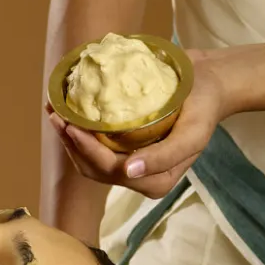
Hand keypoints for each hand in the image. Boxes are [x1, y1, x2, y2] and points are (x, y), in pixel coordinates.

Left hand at [47, 48, 229, 201]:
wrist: (210, 84)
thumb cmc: (203, 107)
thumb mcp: (193, 132)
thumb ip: (166, 156)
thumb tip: (129, 172)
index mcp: (156, 180)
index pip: (110, 170)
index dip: (86, 150)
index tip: (70, 124)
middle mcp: (140, 176)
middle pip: (93, 168)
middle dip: (70, 144)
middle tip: (55, 114)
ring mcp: (130, 161)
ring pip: (88, 159)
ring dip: (68, 137)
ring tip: (54, 109)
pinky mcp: (124, 145)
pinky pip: (94, 144)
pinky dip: (78, 129)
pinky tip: (65, 108)